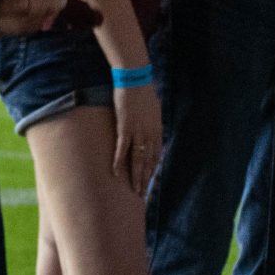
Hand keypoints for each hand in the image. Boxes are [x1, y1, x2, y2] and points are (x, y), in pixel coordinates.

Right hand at [112, 80, 161, 196]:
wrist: (136, 79)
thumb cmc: (143, 91)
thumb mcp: (153, 108)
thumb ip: (152, 120)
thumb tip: (151, 126)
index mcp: (157, 130)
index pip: (157, 156)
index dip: (153, 171)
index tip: (150, 183)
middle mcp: (150, 135)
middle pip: (149, 162)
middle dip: (146, 180)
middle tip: (142, 195)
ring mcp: (138, 132)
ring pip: (138, 160)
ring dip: (136, 177)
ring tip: (134, 190)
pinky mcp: (125, 128)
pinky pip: (123, 149)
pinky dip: (120, 162)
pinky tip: (117, 173)